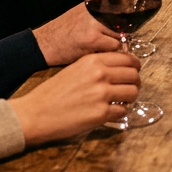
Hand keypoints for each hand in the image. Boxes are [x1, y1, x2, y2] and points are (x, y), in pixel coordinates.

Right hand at [7, 52, 140, 144]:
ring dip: (130, 98)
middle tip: (130, 88)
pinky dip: (119, 113)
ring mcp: (102, 94)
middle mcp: (100, 74)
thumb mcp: (75, 69)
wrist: (35, 113)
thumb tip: (119, 68)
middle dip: (135, 82)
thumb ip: (97, 66)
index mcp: (93, 60)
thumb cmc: (52, 92)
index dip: (134, 65)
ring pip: (133, 93)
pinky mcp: (101, 114)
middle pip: (134, 75)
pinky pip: (123, 111)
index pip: (127, 58)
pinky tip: (110, 113)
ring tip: (121, 101)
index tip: (134, 71)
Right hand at [32, 2, 122, 65]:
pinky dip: (108, 52)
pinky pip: (113, 47)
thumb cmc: (63, 32)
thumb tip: (125, 22)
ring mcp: (95, 24)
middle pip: (124, 23)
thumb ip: (101, 14)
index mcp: (94, 2)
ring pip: (120, 36)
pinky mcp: (93, 38)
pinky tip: (94, 52)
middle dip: (119, 34)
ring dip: (114, 44)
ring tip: (98, 47)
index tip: (123, 30)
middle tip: (105, 42)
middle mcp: (95, 10)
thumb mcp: (82, 14)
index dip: (125, 21)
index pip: (123, 8)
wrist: (44, 43)